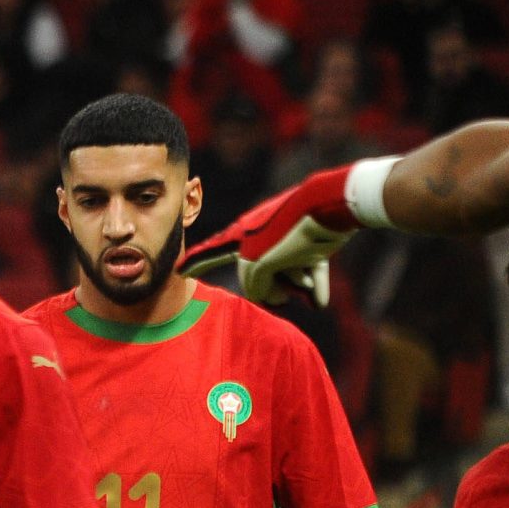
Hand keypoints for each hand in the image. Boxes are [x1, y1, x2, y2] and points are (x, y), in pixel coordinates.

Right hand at [179, 167, 359, 304]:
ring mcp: (286, 241)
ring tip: (307, 284)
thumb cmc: (288, 232)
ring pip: (286, 274)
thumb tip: (267, 295)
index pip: (210, 254)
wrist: (330, 206)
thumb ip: (253, 283)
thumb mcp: (259, 262)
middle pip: (258, 274)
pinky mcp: (311, 244)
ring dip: (296, 284)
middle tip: (281, 296)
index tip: (179, 271)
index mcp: (239, 237)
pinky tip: (318, 301)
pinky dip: (313, 286)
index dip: (194, 263)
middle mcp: (259, 238)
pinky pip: (309, 271)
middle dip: (270, 287)